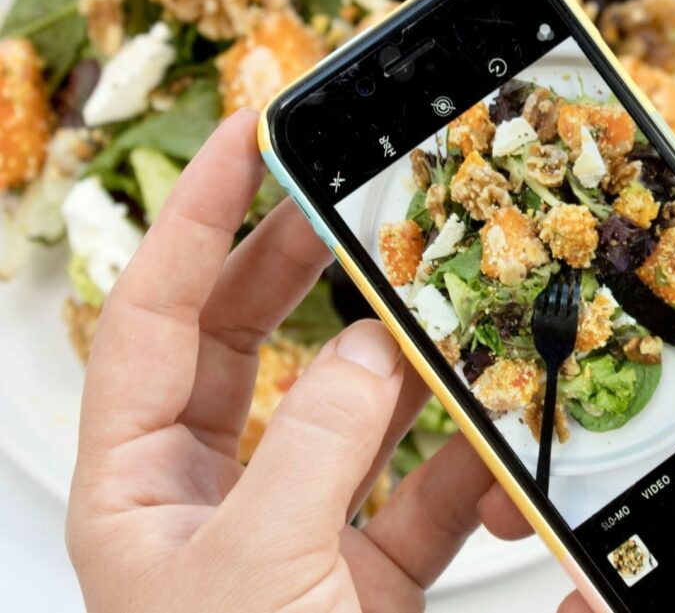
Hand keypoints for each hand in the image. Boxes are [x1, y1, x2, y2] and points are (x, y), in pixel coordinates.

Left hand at [66, 110, 517, 611]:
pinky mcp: (364, 568)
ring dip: (403, 364)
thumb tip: (368, 349)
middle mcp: (211, 496)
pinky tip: (498, 440)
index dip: (199, 218)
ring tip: (445, 308)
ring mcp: (294, 526)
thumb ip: (316, 446)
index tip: (253, 141)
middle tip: (351, 199)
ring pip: (348, 410)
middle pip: (248, 341)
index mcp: (141, 487)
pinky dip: (463, 463)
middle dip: (300, 265)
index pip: (151, 315)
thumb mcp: (259, 573)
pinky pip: (418, 489)